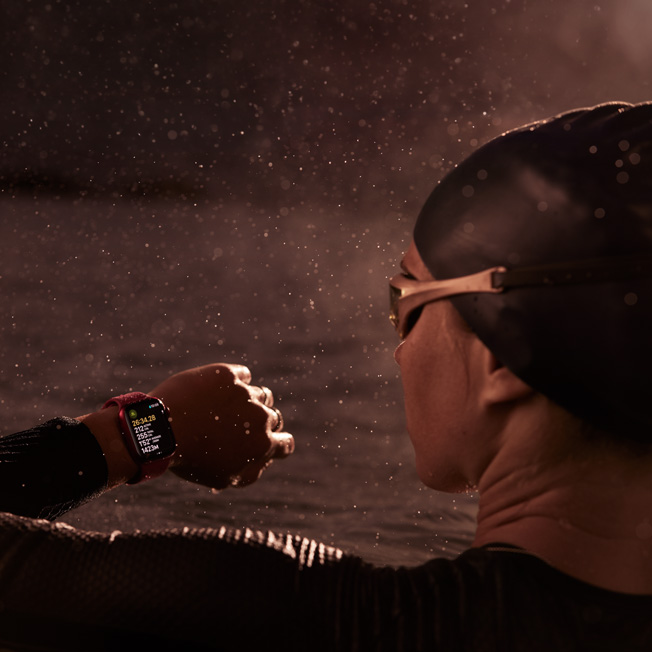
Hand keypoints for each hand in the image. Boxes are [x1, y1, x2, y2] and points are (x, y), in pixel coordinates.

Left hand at [149, 363, 293, 488]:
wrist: (160, 430)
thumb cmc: (191, 459)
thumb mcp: (223, 479)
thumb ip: (252, 472)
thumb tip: (266, 460)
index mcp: (263, 445)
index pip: (286, 443)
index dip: (278, 443)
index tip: (265, 441)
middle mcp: (260, 416)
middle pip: (272, 417)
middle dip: (259, 422)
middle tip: (235, 427)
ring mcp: (244, 393)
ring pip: (260, 394)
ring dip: (249, 401)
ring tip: (225, 409)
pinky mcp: (227, 374)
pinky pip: (242, 375)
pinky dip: (234, 383)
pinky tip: (217, 392)